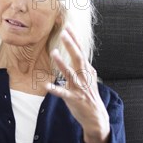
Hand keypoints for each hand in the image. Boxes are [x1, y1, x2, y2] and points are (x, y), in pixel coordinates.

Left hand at [47, 28, 109, 142]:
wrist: (96, 116)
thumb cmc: (90, 95)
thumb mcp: (89, 78)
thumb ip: (83, 65)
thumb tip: (78, 50)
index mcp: (87, 71)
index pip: (81, 51)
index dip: (75, 39)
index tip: (68, 26)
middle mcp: (85, 77)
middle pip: (78, 58)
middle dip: (71, 45)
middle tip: (64, 33)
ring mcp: (80, 88)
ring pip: (70, 73)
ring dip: (62, 63)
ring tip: (54, 52)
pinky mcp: (74, 99)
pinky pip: (63, 93)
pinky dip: (55, 89)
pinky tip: (46, 85)